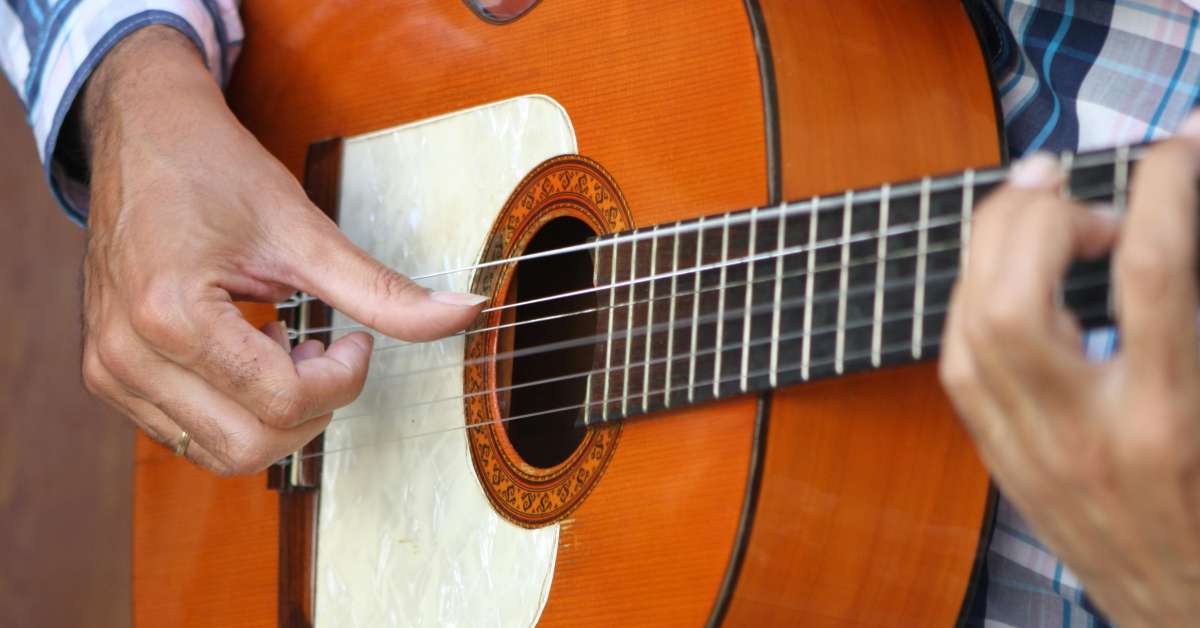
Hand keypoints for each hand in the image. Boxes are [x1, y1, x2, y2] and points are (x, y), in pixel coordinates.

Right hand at [80, 27, 484, 474]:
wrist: (142, 136)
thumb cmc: (214, 171)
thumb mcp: (306, 230)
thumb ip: (383, 290)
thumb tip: (464, 314)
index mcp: (172, 314)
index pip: (283, 401)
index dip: (343, 378)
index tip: (356, 338)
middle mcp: (128, 356)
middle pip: (251, 445)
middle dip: (312, 407)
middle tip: (326, 350)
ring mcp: (110, 371)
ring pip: (220, 453)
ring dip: (274, 414)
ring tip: (286, 347)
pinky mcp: (109, 377)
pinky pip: (189, 435)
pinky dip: (237, 411)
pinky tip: (252, 354)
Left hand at [940, 122, 1199, 624]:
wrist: (1184, 613)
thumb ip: (1191, 317)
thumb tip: (1174, 233)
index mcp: (1168, 420)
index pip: (1154, 279)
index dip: (1162, 191)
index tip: (1180, 144)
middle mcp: (1085, 437)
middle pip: (1016, 300)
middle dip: (1037, 218)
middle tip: (1074, 183)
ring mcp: (1031, 453)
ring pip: (968, 329)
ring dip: (992, 248)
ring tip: (1035, 208)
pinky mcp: (1003, 461)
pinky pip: (959, 364)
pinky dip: (973, 298)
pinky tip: (1004, 273)